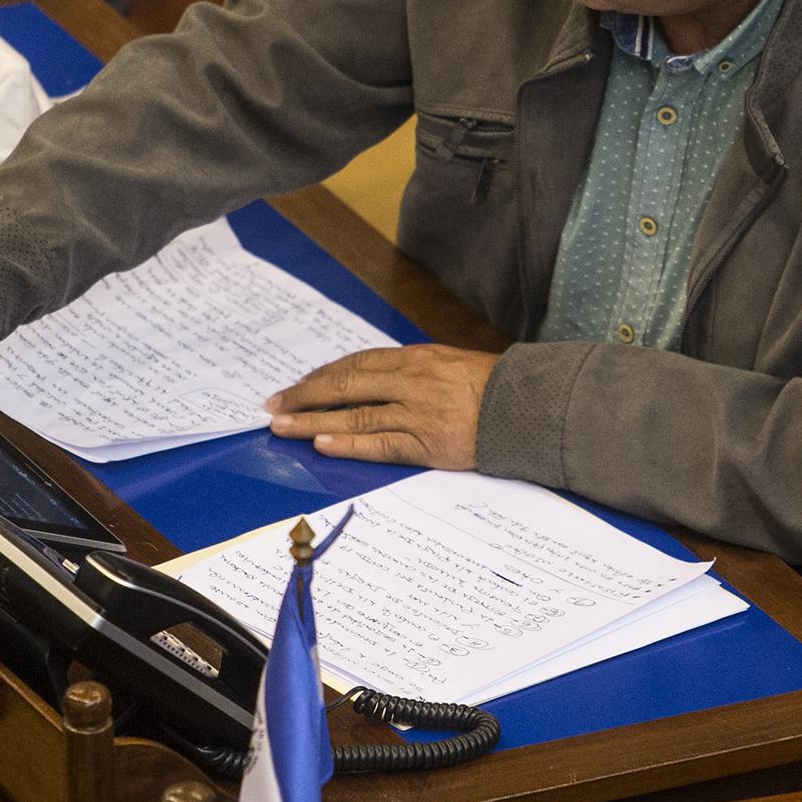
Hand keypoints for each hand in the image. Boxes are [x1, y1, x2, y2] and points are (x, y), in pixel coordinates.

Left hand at [265, 345, 500, 468]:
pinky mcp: (428, 443)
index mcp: (414, 358)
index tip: (294, 388)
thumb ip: (409, 373)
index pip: (354, 365)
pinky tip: (322, 443)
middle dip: (304, 396)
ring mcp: (417, 412)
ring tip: (283, 428)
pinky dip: (349, 442)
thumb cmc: (489, 386)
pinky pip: (380, 443)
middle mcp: (410, 380)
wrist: (528, 406)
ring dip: (313, 421)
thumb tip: (369, 383)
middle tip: (273, 407)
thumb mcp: (446, 364)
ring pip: (355, 415)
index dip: (320, 377)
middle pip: (345, 385)